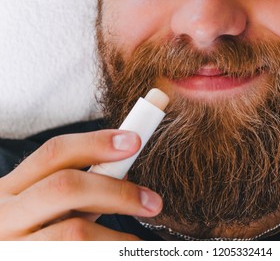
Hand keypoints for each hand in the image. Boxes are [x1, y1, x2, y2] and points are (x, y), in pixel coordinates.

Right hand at [0, 130, 162, 239]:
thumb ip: (78, 192)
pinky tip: (119, 254)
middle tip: (153, 202)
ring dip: (117, 237)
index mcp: (11, 189)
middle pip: (66, 186)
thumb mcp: (46, 209)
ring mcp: (13, 247)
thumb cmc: (33, 235)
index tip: (134, 142)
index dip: (97, 143)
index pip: (54, 152)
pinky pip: (76, 257)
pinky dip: (107, 254)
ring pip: (74, 232)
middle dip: (116, 191)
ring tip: (137, 244)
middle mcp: (6, 214)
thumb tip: (124, 173)